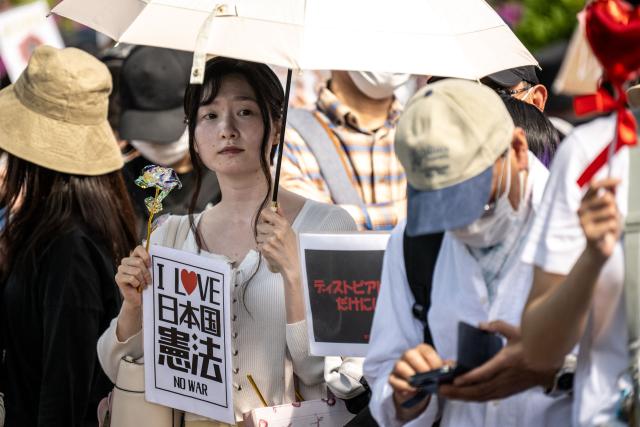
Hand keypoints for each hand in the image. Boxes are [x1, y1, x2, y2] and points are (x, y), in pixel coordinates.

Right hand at [115, 245, 150, 307]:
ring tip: (143, 284)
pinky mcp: (118, 277)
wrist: (138, 298)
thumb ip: (151, 261)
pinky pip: (132, 278)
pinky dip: (137, 284)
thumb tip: (156, 245)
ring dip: (142, 280)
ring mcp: (121, 269)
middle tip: (148, 280)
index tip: (150, 265)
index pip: (139, 248)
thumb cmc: (145, 284)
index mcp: (134, 257)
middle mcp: (126, 261)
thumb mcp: (150, 272)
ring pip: (136, 271)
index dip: (146, 255)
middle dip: (146, 273)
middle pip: (139, 262)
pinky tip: (137, 286)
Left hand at [256, 207, 297, 275]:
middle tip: (272, 237)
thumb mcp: (289, 229)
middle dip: (264, 231)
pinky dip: (263, 248)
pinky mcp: (266, 249)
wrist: (294, 263)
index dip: (264, 217)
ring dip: (263, 241)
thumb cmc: (293, 246)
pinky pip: (259, 245)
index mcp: (283, 224)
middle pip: (259, 225)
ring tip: (273, 245)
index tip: (267, 221)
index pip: (265, 213)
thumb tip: (276, 204)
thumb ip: (281, 216)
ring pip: (258, 236)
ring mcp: (270, 240)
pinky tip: (271, 251)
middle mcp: (276, 230)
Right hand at [389, 344, 443, 419]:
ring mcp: (398, 365)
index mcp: (421, 350)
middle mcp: (408, 355)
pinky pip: (394, 380)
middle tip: (429, 378)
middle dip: (421, 367)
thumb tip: (451, 367)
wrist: (419, 389)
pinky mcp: (392, 378)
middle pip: (410, 354)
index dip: (433, 360)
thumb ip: (446, 368)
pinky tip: (413, 391)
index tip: (440, 371)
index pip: (426, 350)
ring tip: (421, 386)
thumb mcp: (440, 371)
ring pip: (399, 365)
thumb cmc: (431, 376)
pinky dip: (404, 386)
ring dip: (411, 376)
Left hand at [439, 320, 553, 401]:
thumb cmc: (532, 346)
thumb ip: (497, 326)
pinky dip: (472, 398)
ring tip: (446, 394)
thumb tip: (481, 325)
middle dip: (458, 391)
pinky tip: (461, 397)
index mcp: (506, 362)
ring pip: (481, 396)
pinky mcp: (507, 392)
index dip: (469, 378)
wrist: (550, 365)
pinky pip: (487, 398)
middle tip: (441, 389)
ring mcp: (506, 387)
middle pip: (479, 389)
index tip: (456, 379)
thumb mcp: (516, 332)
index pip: (485, 372)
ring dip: (462, 396)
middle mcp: (505, 378)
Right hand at [578, 178, 621, 260]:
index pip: (593, 186)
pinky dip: (614, 229)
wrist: (600, 249)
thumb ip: (611, 195)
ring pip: (611, 211)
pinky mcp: (588, 233)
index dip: (607, 181)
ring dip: (615, 219)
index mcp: (584, 202)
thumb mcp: (611, 208)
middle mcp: (580, 210)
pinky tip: (607, 234)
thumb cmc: (606, 226)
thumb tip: (615, 183)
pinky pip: (611, 225)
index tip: (620, 181)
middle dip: (615, 206)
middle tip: (611, 216)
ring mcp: (583, 222)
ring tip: (609, 226)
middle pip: (606, 198)